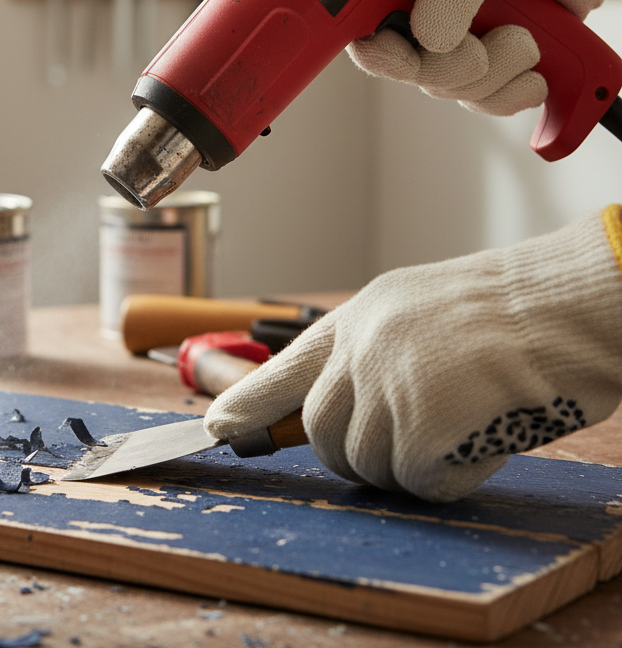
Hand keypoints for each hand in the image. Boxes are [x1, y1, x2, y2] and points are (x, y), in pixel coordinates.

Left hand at [204, 207, 621, 501]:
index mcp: (356, 319)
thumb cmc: (507, 312)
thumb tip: (342, 410)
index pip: (283, 369)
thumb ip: (372, 355)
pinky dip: (449, 477)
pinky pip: (416, 481)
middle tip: (412, 445)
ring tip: (460, 430)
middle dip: (359, 456)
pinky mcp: (418, 423)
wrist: (565, 302)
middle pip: (322, 434)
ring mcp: (384, 384)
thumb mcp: (416, 315)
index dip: (247, 403)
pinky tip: (480, 440)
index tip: (218, 427)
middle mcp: (358, 348)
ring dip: (409, 467)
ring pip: (366, 464)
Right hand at [348, 0, 621, 114]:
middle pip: (411, 73)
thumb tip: (429, 40)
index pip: (366, 34)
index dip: (382, 54)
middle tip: (492, 37)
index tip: (408, 56)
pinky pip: (485, 104)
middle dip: (458, 65)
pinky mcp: (487, 70)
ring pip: (453, 91)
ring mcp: (453, 47)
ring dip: (500, 72)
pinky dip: (516, 92)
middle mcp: (419, 17)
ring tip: (526, 34)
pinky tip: (534, 66)